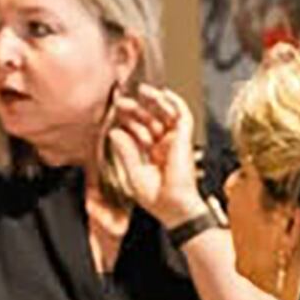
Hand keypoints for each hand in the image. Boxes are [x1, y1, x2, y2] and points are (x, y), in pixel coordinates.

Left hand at [107, 84, 206, 230]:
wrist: (175, 208)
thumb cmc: (157, 199)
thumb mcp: (133, 173)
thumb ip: (126, 151)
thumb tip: (115, 131)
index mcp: (152, 155)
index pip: (140, 130)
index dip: (129, 120)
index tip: (116, 111)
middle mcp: (164, 146)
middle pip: (151, 119)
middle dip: (137, 108)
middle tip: (123, 102)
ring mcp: (175, 142)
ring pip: (166, 114)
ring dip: (154, 101)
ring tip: (142, 91)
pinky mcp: (184, 140)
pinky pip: (183, 116)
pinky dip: (175, 103)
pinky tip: (164, 93)